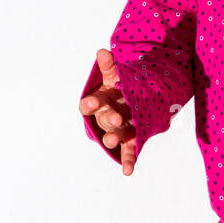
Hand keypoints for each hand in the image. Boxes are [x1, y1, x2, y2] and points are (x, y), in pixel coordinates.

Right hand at [79, 48, 137, 174]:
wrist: (133, 99)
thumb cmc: (118, 88)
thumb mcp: (114, 75)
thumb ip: (109, 66)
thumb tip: (102, 51)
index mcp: (100, 100)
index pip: (90, 103)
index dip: (90, 104)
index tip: (91, 103)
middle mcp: (107, 116)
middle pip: (104, 119)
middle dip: (108, 118)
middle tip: (115, 118)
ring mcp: (118, 129)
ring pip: (114, 135)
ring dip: (114, 138)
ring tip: (114, 141)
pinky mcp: (130, 140)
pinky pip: (128, 151)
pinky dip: (128, 160)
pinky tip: (128, 171)